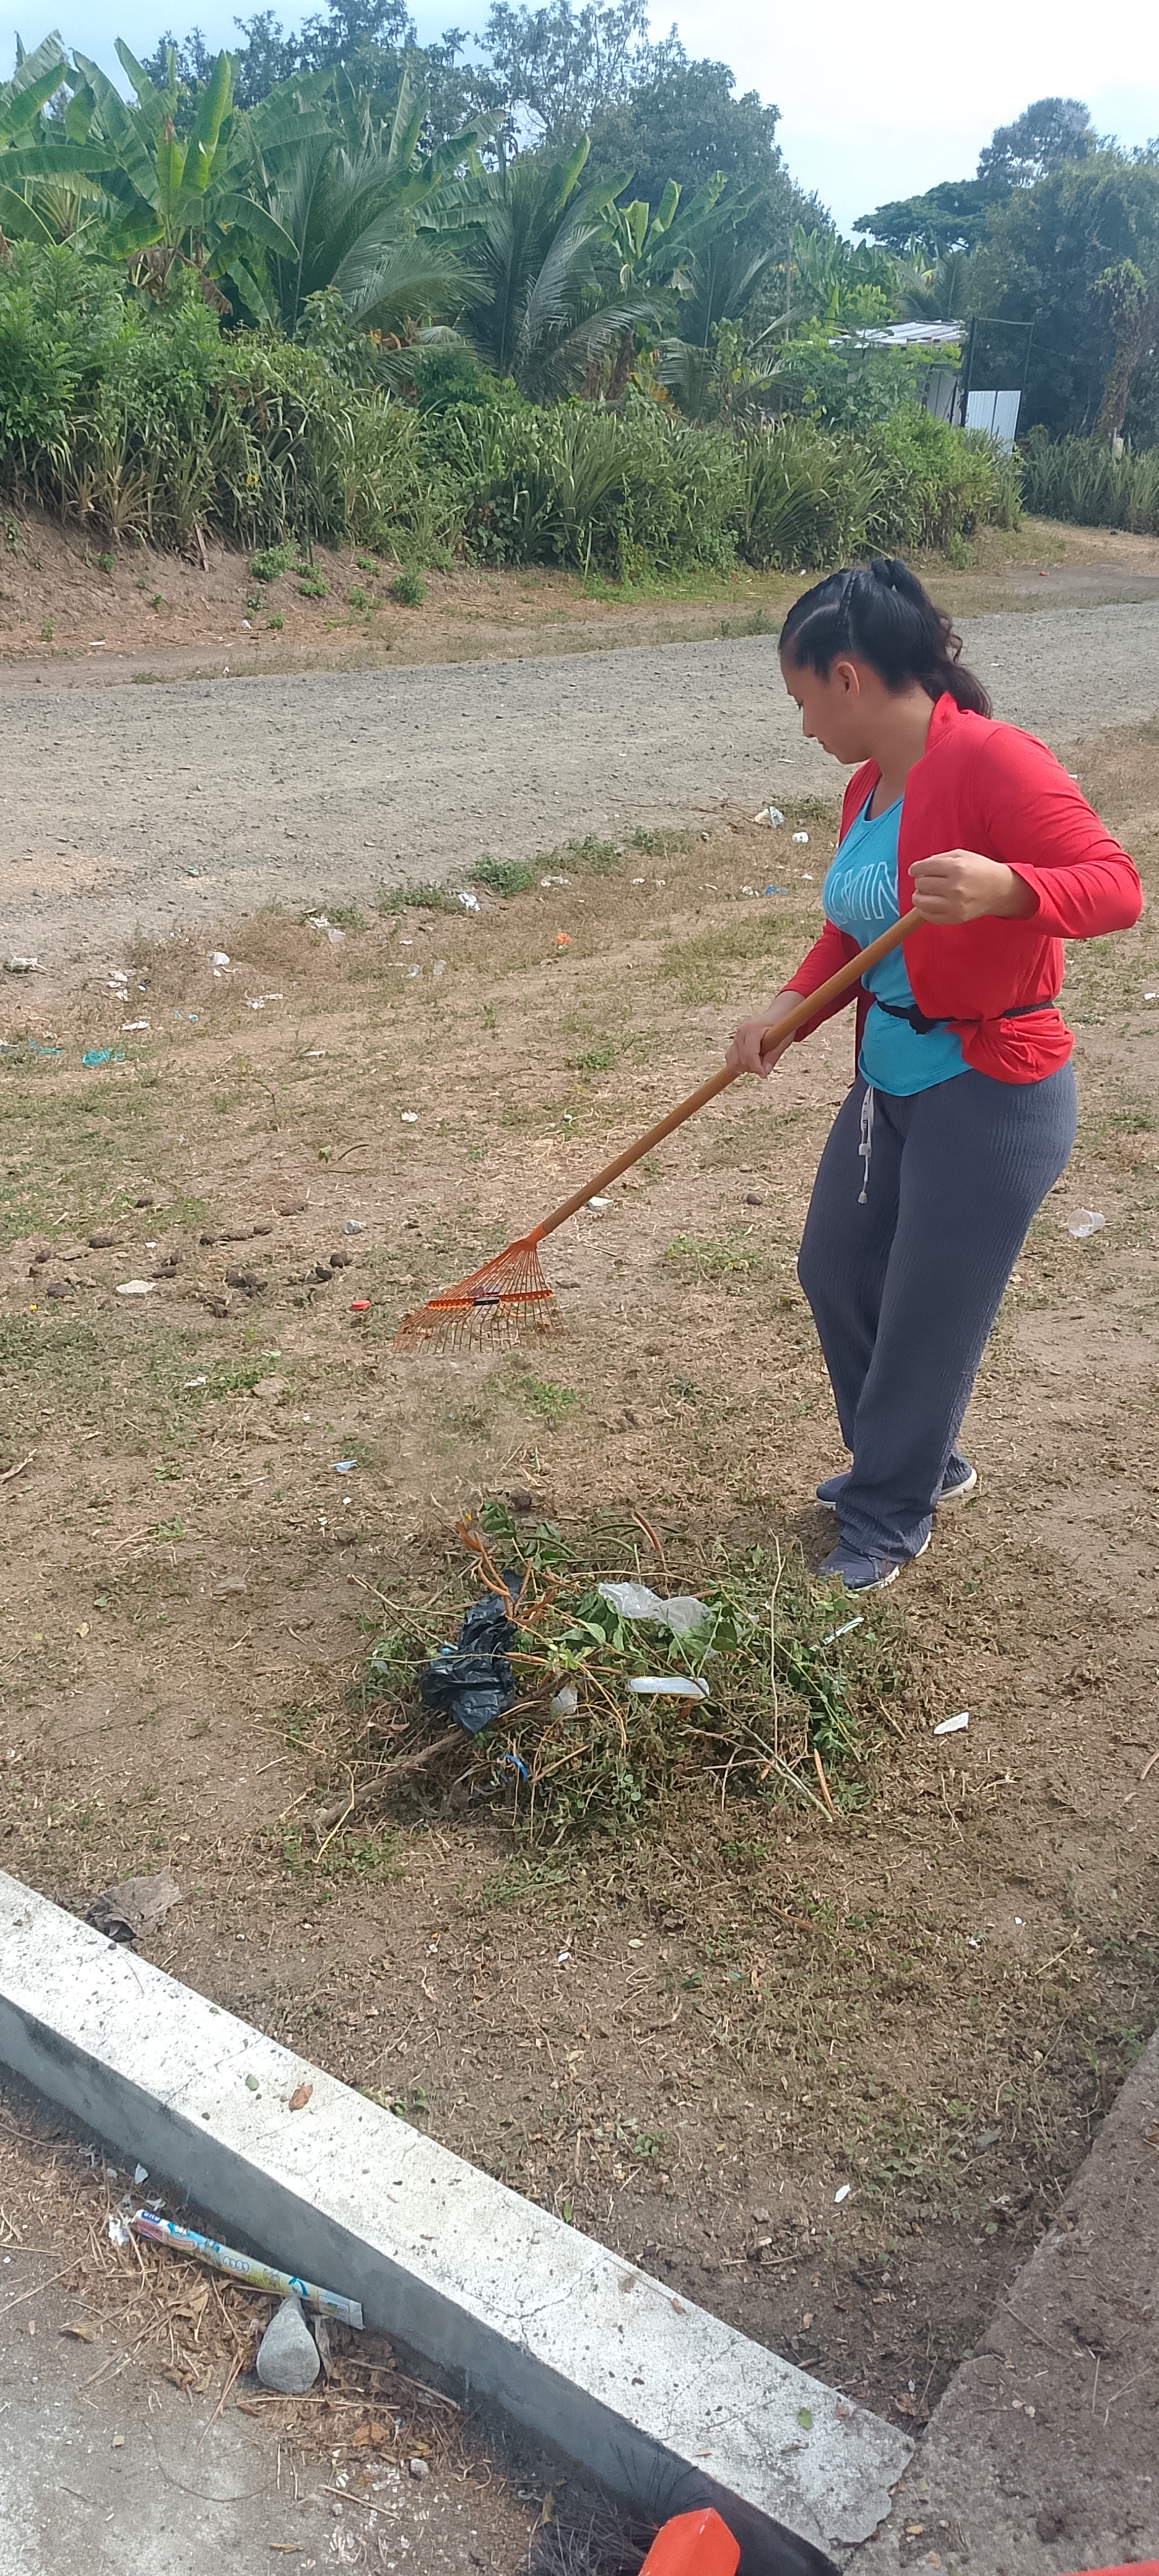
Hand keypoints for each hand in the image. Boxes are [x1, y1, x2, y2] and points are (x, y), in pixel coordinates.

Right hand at [726, 988, 799, 1078]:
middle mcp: (741, 1031)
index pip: (749, 1054)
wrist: (777, 1014)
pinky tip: (748, 1065)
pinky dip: (737, 1063)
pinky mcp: (735, 1040)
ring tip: (758, 1064)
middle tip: (765, 1068)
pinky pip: (730, 1056)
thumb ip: (773, 1057)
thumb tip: (764, 1072)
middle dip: (752, 1068)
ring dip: (745, 1067)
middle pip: (741, 1059)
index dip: (756, 1068)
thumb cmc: (782, 1026)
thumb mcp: (783, 1042)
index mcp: (753, 1029)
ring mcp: (736, 1036)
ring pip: (733, 1060)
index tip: (764, 1075)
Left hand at [909, 850, 1036, 923]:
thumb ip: (938, 859)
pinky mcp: (956, 918)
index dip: (915, 869)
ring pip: (921, 901)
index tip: (915, 871)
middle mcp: (955, 887)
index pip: (922, 868)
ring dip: (919, 896)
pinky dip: (925, 909)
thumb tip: (917, 869)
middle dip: (920, 881)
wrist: (1000, 889)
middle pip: (920, 884)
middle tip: (928, 881)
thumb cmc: (979, 870)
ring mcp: (955, 905)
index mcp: (956, 868)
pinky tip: (931, 903)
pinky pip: (928, 916)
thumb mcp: (961, 855)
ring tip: (927, 893)